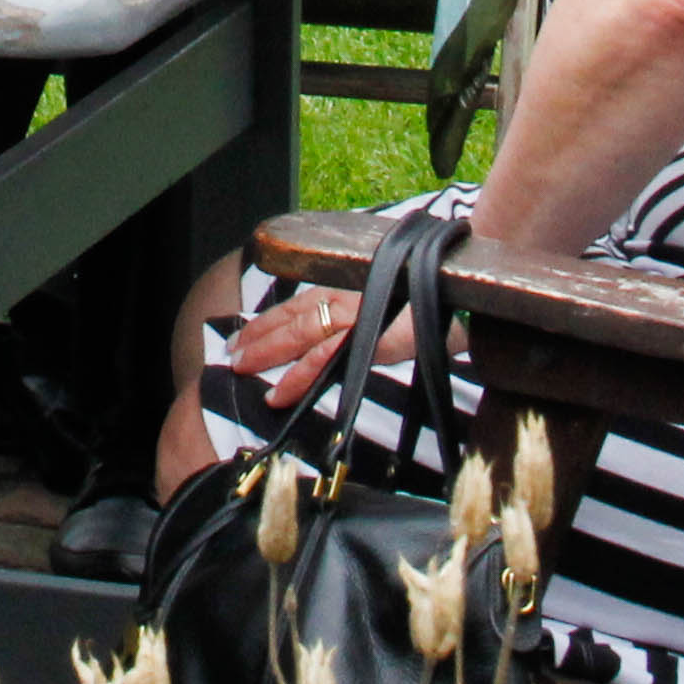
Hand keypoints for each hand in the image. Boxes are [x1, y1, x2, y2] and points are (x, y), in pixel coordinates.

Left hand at [220, 283, 403, 412]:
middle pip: (288, 319)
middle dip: (255, 338)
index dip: (263, 322)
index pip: (292, 306)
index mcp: (340, 290)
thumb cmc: (415, 312)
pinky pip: (322, 359)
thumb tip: (317, 342)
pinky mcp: (364, 337)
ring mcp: (351, 315)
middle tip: (230, 356)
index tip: (239, 337)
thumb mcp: (373, 311)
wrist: (453, 309)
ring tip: (242, 371)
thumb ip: (344, 321)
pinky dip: (297, 376)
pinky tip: (278, 392)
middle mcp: (341, 298)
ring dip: (267, 354)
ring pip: (297, 335)